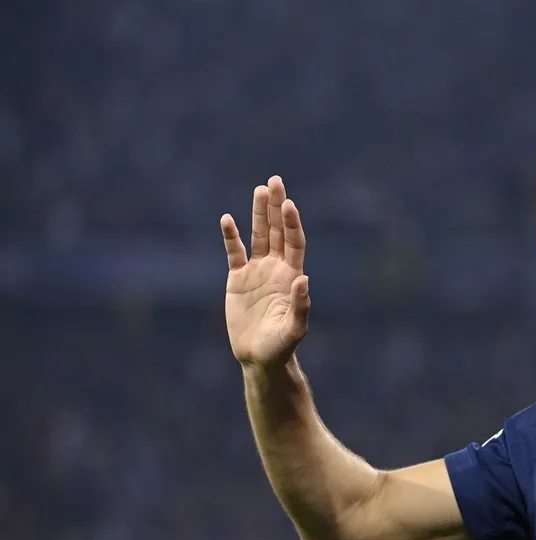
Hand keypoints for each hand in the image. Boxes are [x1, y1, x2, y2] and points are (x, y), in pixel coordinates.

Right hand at [221, 176, 309, 366]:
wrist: (260, 357)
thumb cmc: (281, 346)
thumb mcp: (294, 329)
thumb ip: (300, 305)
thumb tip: (303, 280)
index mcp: (292, 276)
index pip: (293, 242)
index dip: (291, 223)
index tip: (289, 205)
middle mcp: (276, 268)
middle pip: (277, 231)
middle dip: (276, 207)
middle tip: (275, 182)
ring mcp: (257, 272)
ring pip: (258, 236)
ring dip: (258, 214)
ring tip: (259, 189)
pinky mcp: (237, 279)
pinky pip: (234, 253)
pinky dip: (231, 236)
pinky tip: (227, 219)